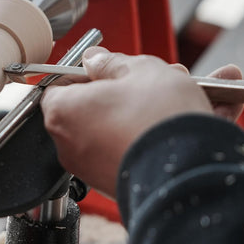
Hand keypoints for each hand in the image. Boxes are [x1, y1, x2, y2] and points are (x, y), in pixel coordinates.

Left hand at [41, 48, 238, 197]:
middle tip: (136, 87)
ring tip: (155, 108)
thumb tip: (95, 59)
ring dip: (122, 117)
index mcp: (63, 110)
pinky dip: (128, 141)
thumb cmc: (159, 122)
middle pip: (80, 110)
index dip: (81, 75)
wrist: (187, 173)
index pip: (56, 85)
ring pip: (99, 132)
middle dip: (108, 96)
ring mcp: (85, 168)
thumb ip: (109, 62)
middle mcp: (66, 144)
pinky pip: (112, 154)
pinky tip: (154, 131)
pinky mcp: (106, 184)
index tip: (102, 71)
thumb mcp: (138, 71)